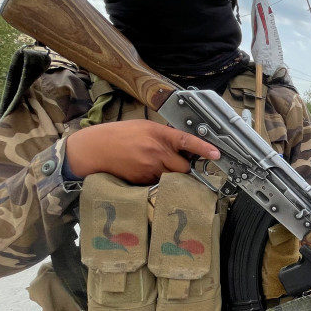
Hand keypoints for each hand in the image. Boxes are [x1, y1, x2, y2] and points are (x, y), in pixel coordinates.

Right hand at [65, 120, 220, 183]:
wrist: (94, 149)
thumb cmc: (118, 136)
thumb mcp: (143, 127)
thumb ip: (164, 135)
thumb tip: (183, 145)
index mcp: (158, 134)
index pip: (187, 141)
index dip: (204, 148)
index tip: (216, 154)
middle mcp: (156, 152)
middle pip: (184, 167)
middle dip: (184, 167)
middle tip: (175, 163)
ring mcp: (150, 168)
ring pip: (172, 178)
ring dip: (170, 175)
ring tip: (154, 165)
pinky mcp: (143, 181)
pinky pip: (159, 184)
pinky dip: (157, 180)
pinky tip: (144, 171)